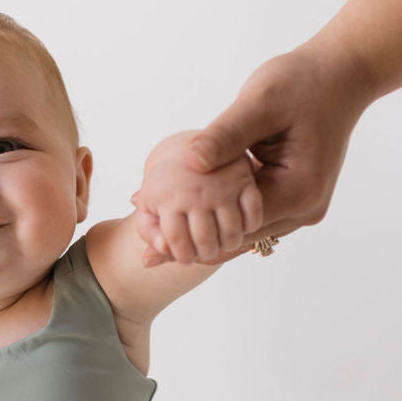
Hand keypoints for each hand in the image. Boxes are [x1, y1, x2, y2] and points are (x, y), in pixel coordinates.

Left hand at [130, 131, 263, 266]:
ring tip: (223, 243)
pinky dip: (250, 225)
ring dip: (229, 243)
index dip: (182, 256)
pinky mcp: (244, 176)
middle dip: (206, 253)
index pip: (176, 242)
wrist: (191, 141)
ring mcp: (222, 184)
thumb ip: (149, 230)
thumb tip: (152, 258)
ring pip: (231, 233)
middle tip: (206, 254)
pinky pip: (253, 214)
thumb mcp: (149, 199)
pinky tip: (242, 226)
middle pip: (205, 241)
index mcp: (169, 195)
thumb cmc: (167, 177)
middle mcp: (196, 190)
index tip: (186, 259)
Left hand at [138, 40, 375, 263]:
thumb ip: (226, 134)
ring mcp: (302, 208)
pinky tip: (187, 220)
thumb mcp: (261, 102)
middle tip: (146, 254)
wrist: (342, 74)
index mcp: (298, 191)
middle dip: (194, 243)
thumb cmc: (304, 81)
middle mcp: (304, 210)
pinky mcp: (294, 199)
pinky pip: (251, 216)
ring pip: (244, 231)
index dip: (191, 231)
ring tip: (157, 243)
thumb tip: (189, 162)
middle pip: (238, 238)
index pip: (235, 226)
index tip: (152, 239)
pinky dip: (222, 218)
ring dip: (206, 233)